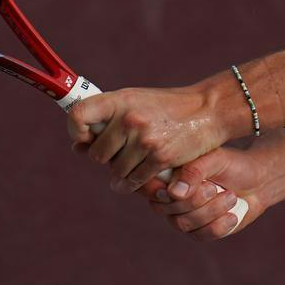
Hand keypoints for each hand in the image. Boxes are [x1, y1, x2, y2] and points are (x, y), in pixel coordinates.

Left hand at [68, 84, 229, 187]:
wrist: (207, 110)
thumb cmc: (168, 107)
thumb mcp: (136, 101)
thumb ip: (108, 119)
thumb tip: (78, 146)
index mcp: (120, 100)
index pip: (79, 116)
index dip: (76, 132)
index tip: (86, 138)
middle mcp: (130, 119)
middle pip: (97, 154)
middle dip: (105, 158)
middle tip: (118, 153)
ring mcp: (145, 140)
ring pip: (116, 171)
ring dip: (121, 173)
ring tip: (131, 164)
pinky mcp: (161, 158)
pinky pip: (135, 181)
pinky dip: (133, 184)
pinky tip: (136, 179)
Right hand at [143, 130, 284, 241]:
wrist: (256, 180)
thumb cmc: (231, 165)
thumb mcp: (214, 160)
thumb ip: (193, 171)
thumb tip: (173, 192)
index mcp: (168, 177)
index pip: (150, 189)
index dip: (162, 192)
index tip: (184, 186)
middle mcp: (170, 199)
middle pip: (167, 209)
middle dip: (194, 200)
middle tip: (214, 187)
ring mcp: (183, 217)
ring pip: (184, 224)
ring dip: (211, 211)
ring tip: (231, 197)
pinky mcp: (200, 232)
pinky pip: (201, 235)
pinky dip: (219, 226)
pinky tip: (233, 215)